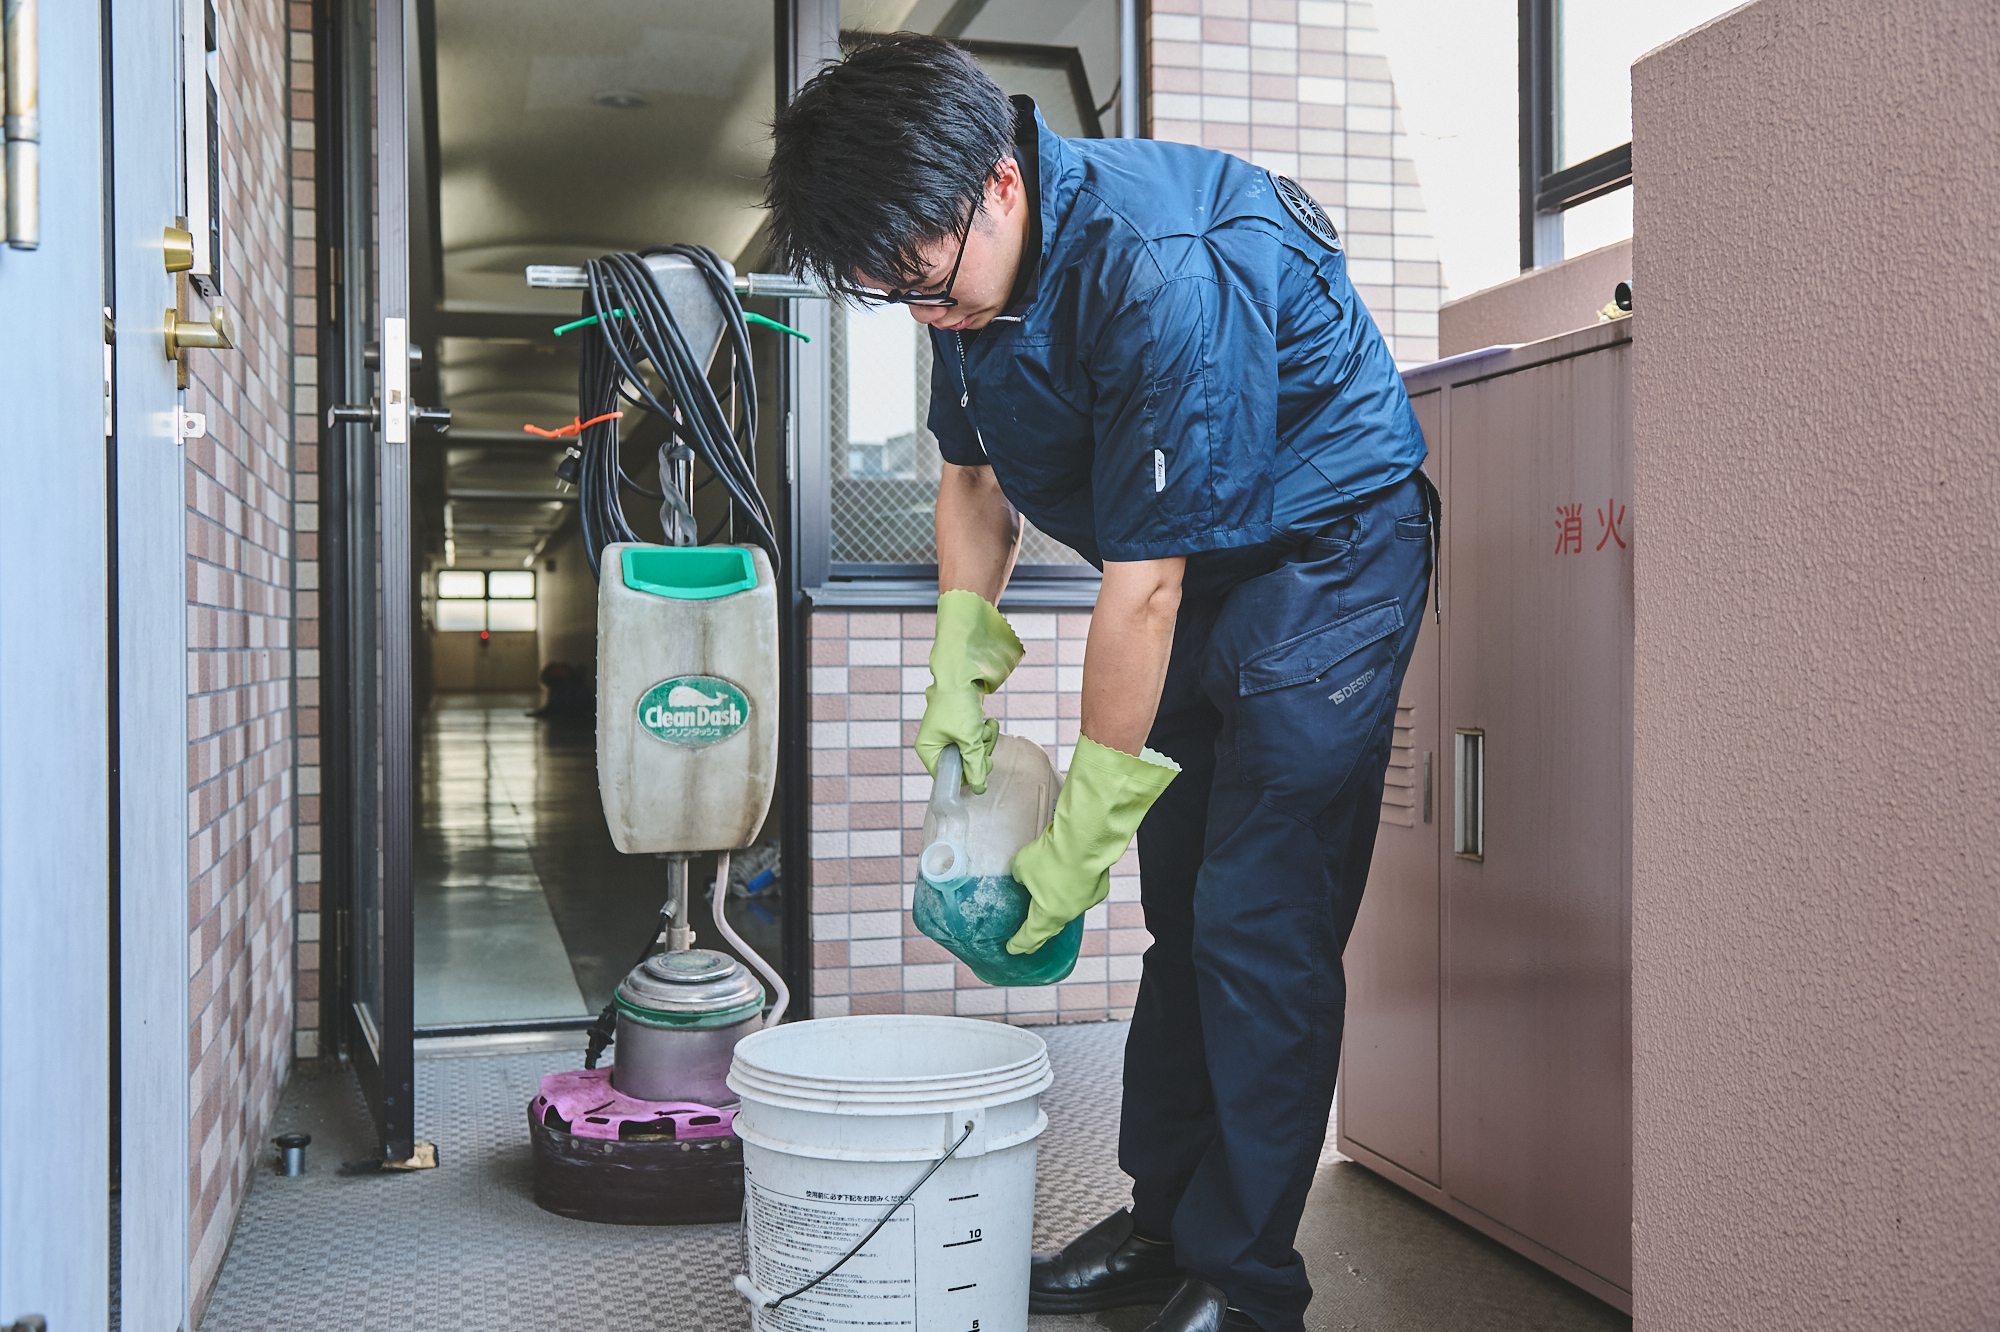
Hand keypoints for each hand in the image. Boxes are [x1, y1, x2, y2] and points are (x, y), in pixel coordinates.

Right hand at [914, 590, 1023, 792]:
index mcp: (928, 750)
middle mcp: (935, 744)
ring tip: (986, 726)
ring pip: (971, 752)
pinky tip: (987, 721)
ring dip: (984, 741)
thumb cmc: (958, 704)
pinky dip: (983, 732)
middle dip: (979, 755)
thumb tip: (979, 788)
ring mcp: (947, 734)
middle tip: (984, 744)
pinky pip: (974, 739)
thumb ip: (975, 765)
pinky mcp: (959, 726)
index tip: (983, 766)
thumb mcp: (969, 739)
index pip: (948, 777)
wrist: (962, 672)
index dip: (967, 775)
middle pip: (962, 765)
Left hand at [1006, 736, 1179, 953]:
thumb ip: (1018, 875)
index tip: (1012, 949)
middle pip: (1051, 930)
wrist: (1086, 840)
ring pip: (1069, 910)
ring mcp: (1086, 901)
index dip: (1019, 943)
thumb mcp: (1022, 866)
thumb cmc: (1052, 856)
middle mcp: (1069, 913)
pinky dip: (1074, 892)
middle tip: (1031, 943)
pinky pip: (1082, 894)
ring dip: (1058, 911)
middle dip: (1039, 937)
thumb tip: (1022, 875)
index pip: (1030, 936)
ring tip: (1050, 910)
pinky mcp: (1098, 888)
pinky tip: (1070, 883)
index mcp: (1047, 914)